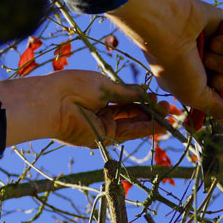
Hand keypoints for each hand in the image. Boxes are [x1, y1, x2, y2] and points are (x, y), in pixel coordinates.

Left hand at [0, 70, 167, 146]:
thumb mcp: (105, 86)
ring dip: (150, 121)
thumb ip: (127, 92)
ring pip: (132, 124)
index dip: (142, 99)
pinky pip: (128, 133)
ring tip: (168, 116)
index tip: (156, 97)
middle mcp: (102, 112)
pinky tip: (158, 126)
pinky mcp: (104, 137)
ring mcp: (103, 126)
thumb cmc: (74, 87)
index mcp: (99, 95)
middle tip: (168, 108)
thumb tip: (145, 93)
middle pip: (131, 113)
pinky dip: (143, 130)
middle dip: (150, 111)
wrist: (54, 103)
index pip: (126, 99)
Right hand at [106, 0, 222, 127]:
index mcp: (196, 79)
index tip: (222, 94)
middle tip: (209, 73)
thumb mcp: (194, 95)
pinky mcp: (222, 26)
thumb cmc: (174, 65)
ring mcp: (215, 44)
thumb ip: (215, 108)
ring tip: (205, 52)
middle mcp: (206, 63)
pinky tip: (212, 38)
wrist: (167, 28)